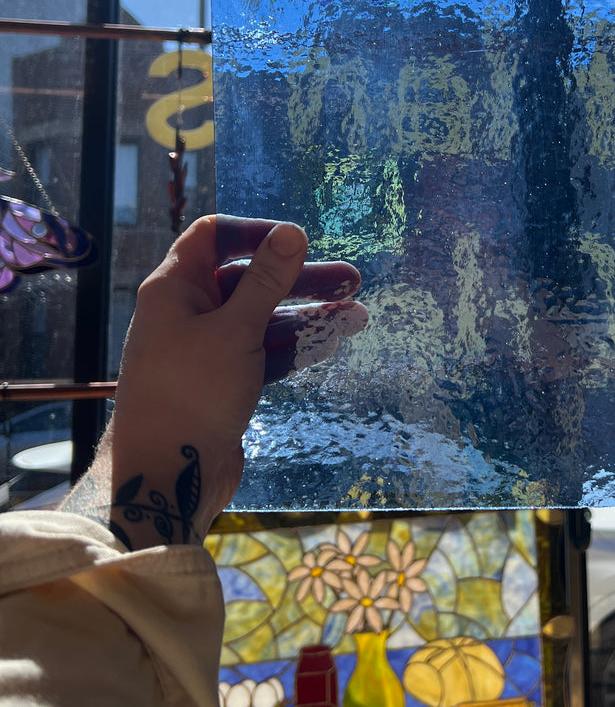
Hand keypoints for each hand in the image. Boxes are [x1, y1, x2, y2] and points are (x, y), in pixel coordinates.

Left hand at [62, 216, 367, 548]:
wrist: (167, 475)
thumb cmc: (192, 393)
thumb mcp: (236, 330)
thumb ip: (267, 280)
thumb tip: (293, 231)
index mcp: (175, 288)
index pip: (214, 236)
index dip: (256, 233)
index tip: (299, 241)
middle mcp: (187, 312)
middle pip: (249, 279)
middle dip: (300, 279)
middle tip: (352, 281)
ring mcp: (205, 349)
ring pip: (262, 319)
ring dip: (307, 315)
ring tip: (356, 317)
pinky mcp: (223, 381)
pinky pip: (262, 351)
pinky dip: (293, 347)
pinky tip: (331, 343)